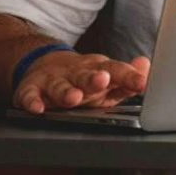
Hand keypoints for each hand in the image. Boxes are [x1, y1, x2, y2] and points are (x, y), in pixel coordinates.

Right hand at [13, 50, 149, 112]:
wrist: (46, 66)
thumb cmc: (85, 79)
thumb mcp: (109, 78)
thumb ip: (128, 78)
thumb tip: (146, 66)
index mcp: (99, 69)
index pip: (117, 70)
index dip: (129, 76)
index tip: (142, 83)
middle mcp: (77, 72)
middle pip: (86, 75)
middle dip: (94, 79)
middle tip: (103, 80)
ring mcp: (54, 80)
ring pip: (59, 85)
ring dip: (65, 92)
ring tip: (73, 98)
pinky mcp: (31, 88)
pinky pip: (29, 95)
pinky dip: (32, 101)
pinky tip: (37, 108)